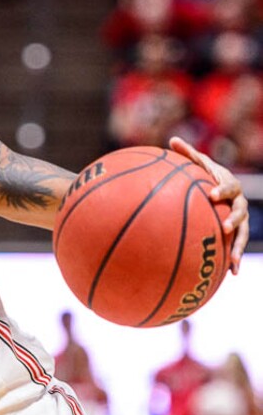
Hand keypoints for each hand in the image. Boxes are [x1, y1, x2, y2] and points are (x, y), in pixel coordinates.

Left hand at [170, 136, 248, 272]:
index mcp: (229, 185)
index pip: (228, 186)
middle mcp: (238, 202)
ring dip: (238, 246)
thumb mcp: (198, 165)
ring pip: (243, 233)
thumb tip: (172, 139)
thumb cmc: (206, 176)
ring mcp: (240, 219)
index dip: (222, 190)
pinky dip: (234, 259)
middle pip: (240, 211)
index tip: (212, 195)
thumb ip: (188, 154)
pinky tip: (231, 275)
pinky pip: (236, 247)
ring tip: (232, 260)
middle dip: (235, 219)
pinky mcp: (236, 233)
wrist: (221, 190)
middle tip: (225, 227)